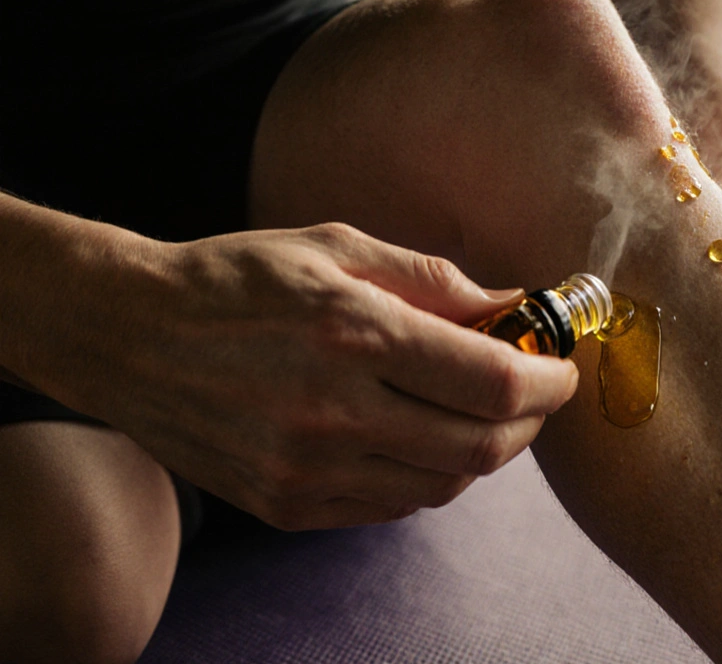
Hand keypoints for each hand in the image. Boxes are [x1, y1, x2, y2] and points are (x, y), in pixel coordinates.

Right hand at [66, 223, 578, 529]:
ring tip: (481, 412)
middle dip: (532, 421)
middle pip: (483, 446)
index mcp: (354, 335)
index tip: (562, 367)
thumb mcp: (338, 249)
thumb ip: (435, 281)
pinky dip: (430, 475)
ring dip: (485, 451)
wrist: (124, 334)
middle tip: (537, 392)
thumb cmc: (237, 278)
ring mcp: (306, 470)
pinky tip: (424, 436)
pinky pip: (394, 507)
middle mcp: (334, 412)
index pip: (495, 382)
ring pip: (445, 485)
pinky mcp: (287, 506)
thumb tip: (516, 306)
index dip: (550, 381)